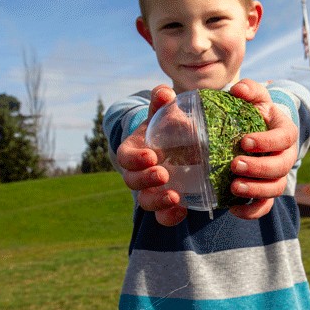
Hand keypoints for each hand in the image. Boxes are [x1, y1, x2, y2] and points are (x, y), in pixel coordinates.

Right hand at [115, 85, 187, 225]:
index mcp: (134, 151)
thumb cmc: (167, 126)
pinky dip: (170, 217)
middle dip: (145, 179)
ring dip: (157, 201)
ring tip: (175, 197)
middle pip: (132, 181)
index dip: (135, 159)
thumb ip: (163, 101)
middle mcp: (138, 173)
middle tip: (163, 174)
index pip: (126, 157)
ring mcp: (151, 190)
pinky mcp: (165, 204)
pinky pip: (162, 217)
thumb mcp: (164, 113)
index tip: (151, 155)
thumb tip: (165, 92)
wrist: (180, 146)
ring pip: (146, 202)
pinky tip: (183, 211)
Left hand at [227, 79, 298, 219]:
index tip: (245, 142)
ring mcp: (278, 176)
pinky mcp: (266, 192)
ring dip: (256, 190)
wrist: (255, 131)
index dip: (267, 142)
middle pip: (281, 167)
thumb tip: (238, 91)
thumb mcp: (254, 97)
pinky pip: (265, 207)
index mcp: (285, 132)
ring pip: (276, 189)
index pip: (284, 138)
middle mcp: (286, 156)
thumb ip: (249, 90)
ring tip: (233, 187)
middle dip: (259, 168)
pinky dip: (251, 211)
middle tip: (234, 165)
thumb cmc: (254, 112)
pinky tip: (232, 209)